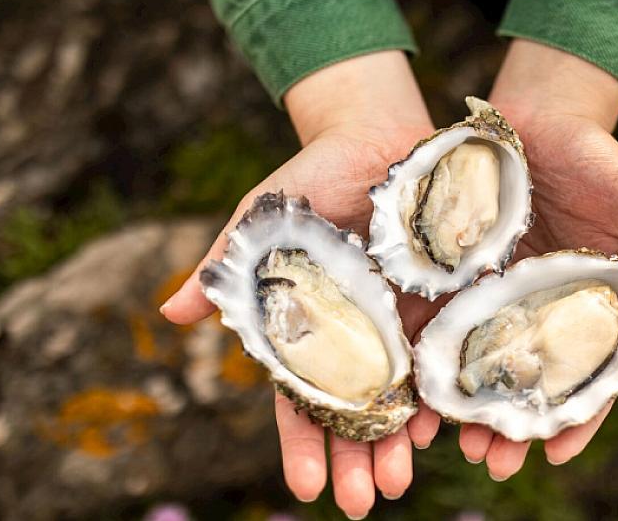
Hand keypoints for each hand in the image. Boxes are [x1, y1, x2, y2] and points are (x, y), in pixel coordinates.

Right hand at [159, 52, 440, 518]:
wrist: (375, 133)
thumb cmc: (309, 175)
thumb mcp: (262, 218)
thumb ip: (225, 267)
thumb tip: (168, 314)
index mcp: (308, 325)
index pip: (300, 397)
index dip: (301, 443)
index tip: (304, 487)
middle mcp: (355, 333)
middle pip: (354, 409)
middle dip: (356, 458)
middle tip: (364, 501)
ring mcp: (399, 319)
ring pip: (400, 394)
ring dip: (400, 441)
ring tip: (404, 480)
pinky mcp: (439, 298)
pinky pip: (443, 352)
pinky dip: (444, 390)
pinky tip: (449, 426)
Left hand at [457, 39, 617, 479]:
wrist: (542, 116)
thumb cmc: (601, 161)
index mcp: (594, 307)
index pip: (588, 375)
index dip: (576, 416)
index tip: (555, 455)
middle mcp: (546, 309)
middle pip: (528, 379)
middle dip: (511, 424)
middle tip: (491, 461)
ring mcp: (502, 293)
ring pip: (484, 359)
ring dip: (468, 401)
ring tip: (450, 440)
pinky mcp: (464, 271)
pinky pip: (448, 317)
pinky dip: (436, 352)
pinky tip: (419, 382)